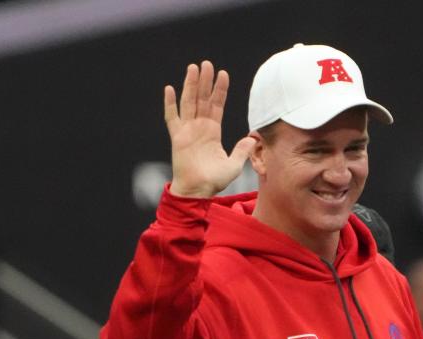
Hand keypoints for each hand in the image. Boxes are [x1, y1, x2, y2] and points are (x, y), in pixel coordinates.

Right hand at [164, 60, 255, 197]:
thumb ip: (242, 150)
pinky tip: (169, 88)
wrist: (198, 191)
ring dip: (190, 85)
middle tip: (207, 64)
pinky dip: (170, 103)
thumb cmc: (214, 180)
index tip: (223, 74)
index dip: (220, 90)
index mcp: (212, 131)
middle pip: (202, 99)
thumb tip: (253, 139)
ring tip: (193, 68)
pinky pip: (172, 117)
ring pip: (188, 102)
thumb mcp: (234, 164)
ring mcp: (187, 130)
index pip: (216, 105)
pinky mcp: (177, 137)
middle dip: (205, 81)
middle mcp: (199, 127)